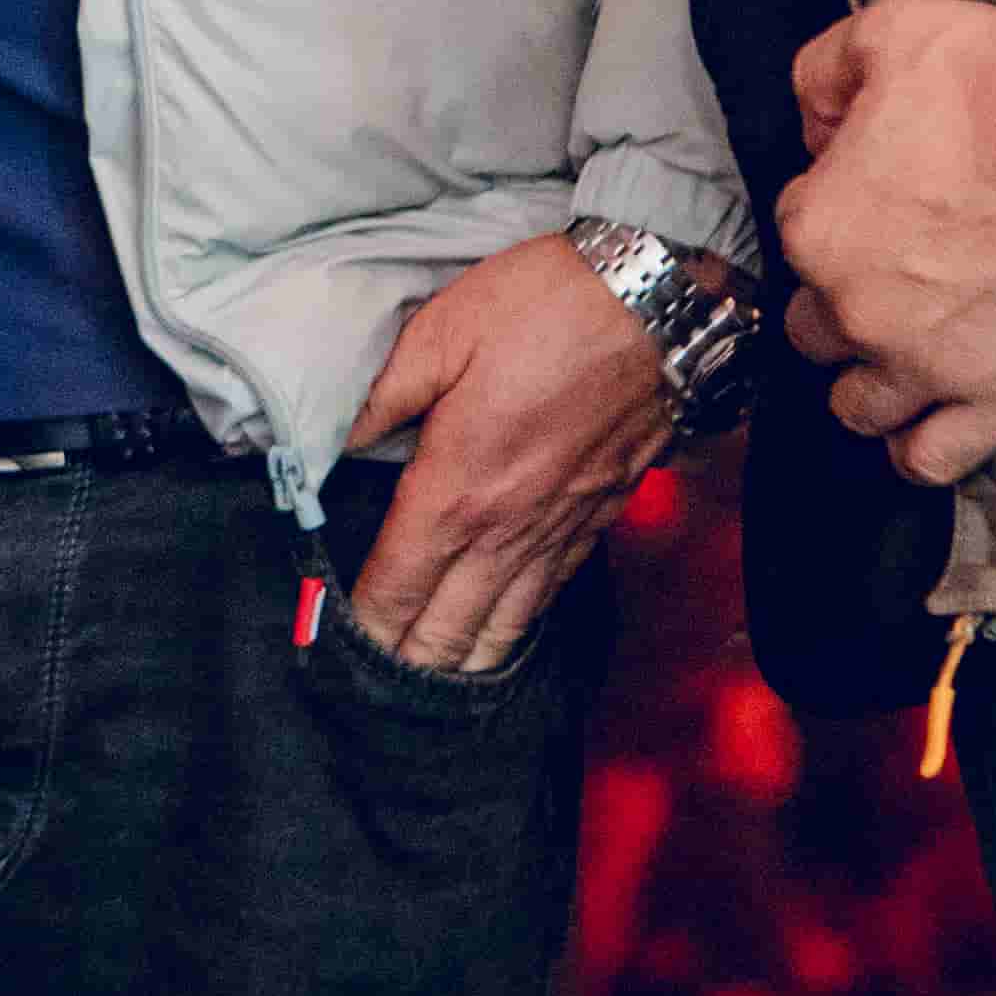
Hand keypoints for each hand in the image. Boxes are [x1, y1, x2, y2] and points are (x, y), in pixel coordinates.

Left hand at [341, 231, 676, 673]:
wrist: (658, 302)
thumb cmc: (543, 307)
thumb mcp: (438, 333)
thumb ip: (381, 396)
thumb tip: (339, 440)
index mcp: (457, 486)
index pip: (399, 582)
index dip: (365, 622)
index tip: (338, 646)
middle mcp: (507, 526)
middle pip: (450, 625)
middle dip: (412, 663)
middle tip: (378, 693)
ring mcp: (559, 528)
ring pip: (506, 623)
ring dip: (467, 662)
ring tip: (436, 692)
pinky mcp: (600, 517)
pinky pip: (551, 592)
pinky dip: (521, 626)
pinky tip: (507, 637)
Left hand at [774, 1, 995, 487]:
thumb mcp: (884, 33)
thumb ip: (821, 74)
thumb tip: (811, 124)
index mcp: (816, 228)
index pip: (794, 235)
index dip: (833, 212)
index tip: (874, 199)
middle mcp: (854, 309)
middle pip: (814, 329)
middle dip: (839, 304)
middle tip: (890, 277)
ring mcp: (923, 364)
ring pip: (856, 406)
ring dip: (867, 385)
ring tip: (901, 358)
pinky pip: (930, 461)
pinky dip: (917, 451)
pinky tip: (924, 428)